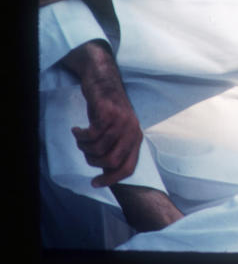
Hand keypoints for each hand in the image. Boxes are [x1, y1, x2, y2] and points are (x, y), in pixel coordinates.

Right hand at [62, 41, 142, 187]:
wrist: (103, 80)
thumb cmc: (107, 109)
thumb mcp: (115, 131)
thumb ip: (114, 148)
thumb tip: (106, 173)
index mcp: (136, 138)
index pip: (128, 167)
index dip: (112, 179)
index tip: (95, 183)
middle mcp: (132, 130)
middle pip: (111, 161)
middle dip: (93, 161)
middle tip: (85, 151)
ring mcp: (121, 121)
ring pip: (99, 149)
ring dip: (84, 147)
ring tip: (80, 138)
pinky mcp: (108, 112)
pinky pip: (91, 135)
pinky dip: (80, 135)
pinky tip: (77, 129)